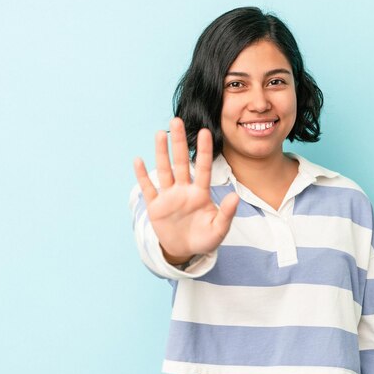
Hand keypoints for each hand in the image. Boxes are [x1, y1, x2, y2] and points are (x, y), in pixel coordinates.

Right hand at [132, 118, 238, 262]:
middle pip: (181, 162)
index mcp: (200, 193)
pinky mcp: (156, 206)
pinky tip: (138, 161)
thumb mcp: (219, 230)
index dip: (204, 151)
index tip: (205, 132)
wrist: (185, 252)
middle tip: (177, 121)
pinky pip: (148, 188)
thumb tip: (234, 196)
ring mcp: (169, 196)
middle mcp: (184, 190)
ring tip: (160, 133)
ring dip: (161, 153)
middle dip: (179, 143)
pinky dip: (142, 176)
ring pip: (165, 170)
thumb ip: (226, 213)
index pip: (203, 168)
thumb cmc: (204, 239)